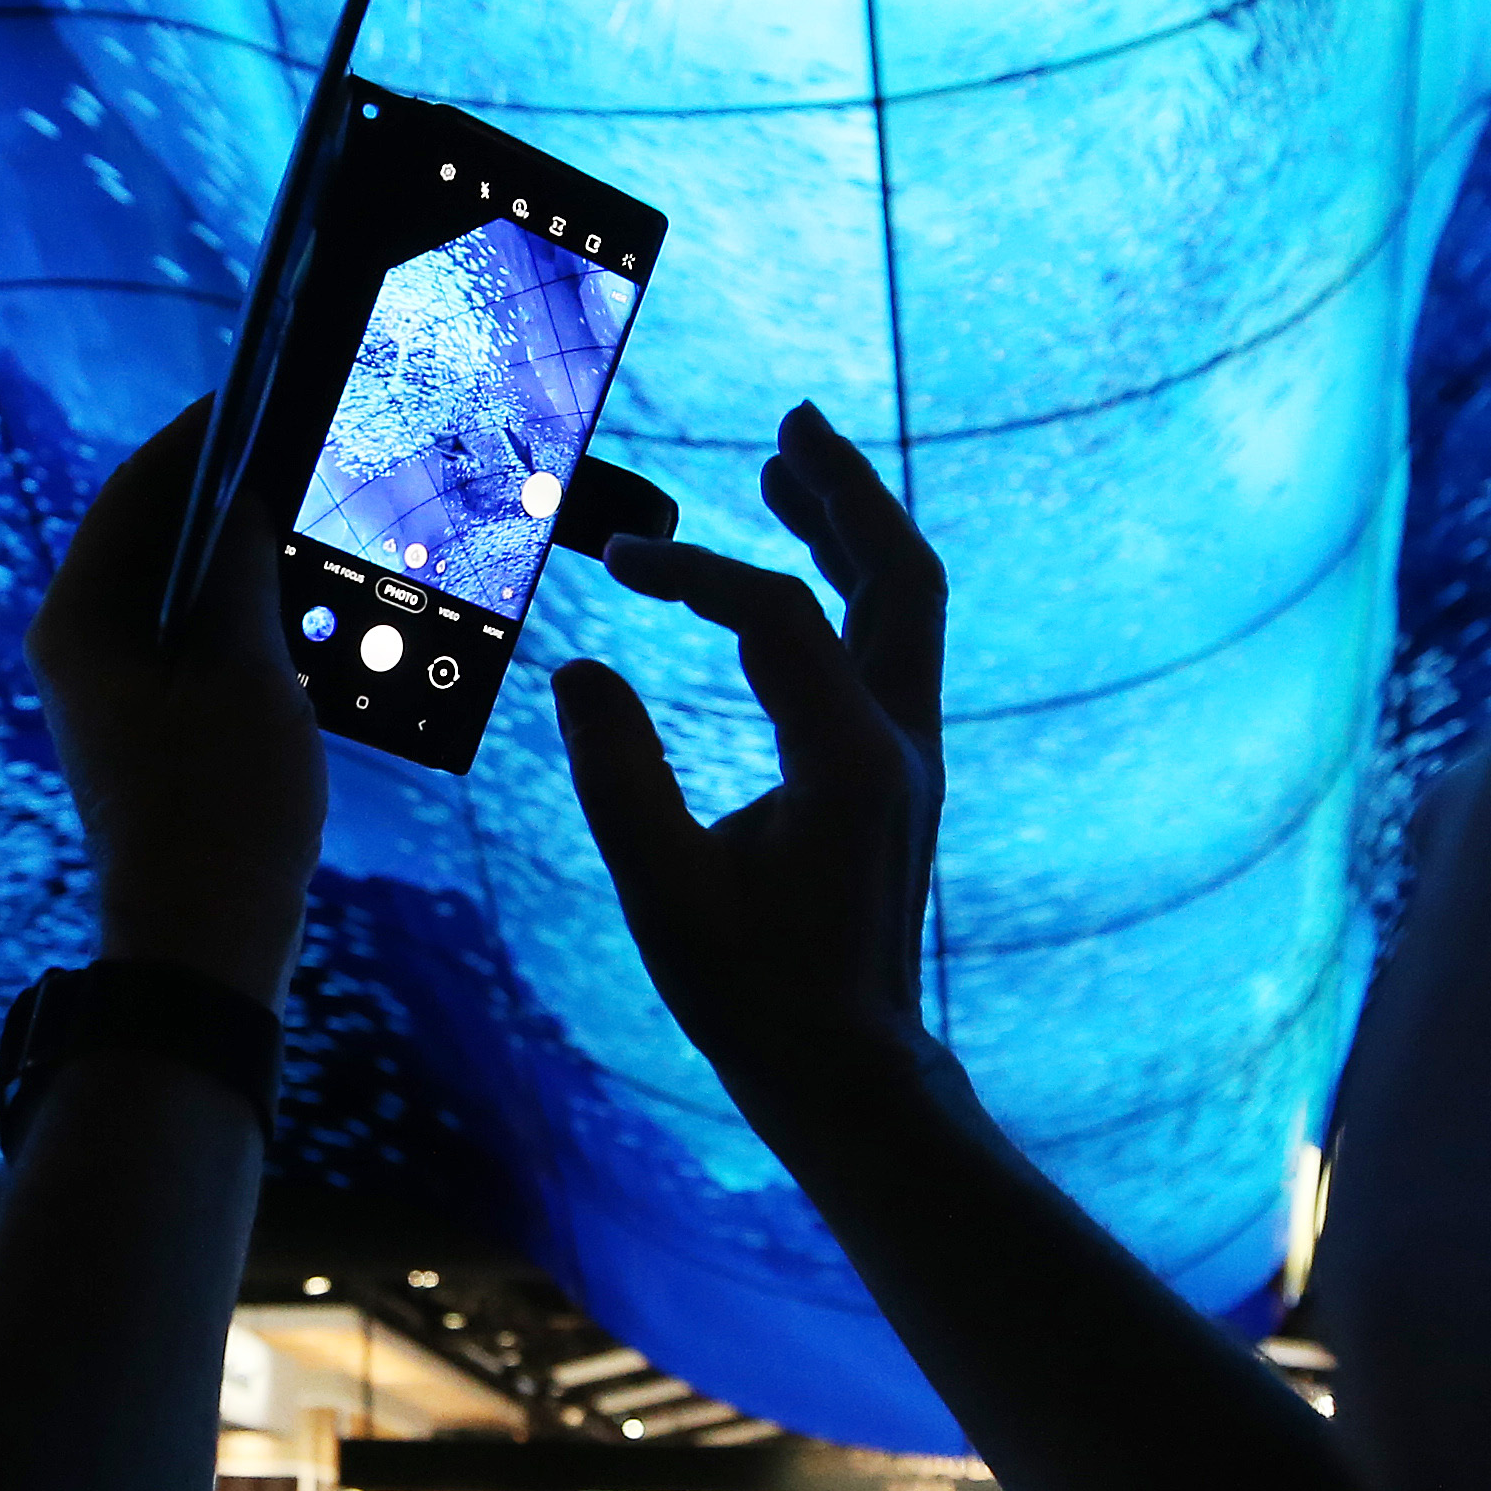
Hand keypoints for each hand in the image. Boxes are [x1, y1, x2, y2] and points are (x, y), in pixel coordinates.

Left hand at [30, 406, 327, 1003]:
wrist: (203, 940)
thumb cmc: (219, 806)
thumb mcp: (244, 669)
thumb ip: (239, 569)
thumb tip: (241, 495)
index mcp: (79, 622)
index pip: (136, 491)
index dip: (200, 436)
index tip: (262, 393)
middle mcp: (80, 648)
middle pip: (156, 537)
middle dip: (228, 494)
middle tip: (304, 451)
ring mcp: (113, 691)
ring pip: (182, 590)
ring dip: (246, 556)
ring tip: (319, 520)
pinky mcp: (151, 727)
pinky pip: (199, 641)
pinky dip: (250, 615)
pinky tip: (314, 608)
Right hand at [554, 402, 945, 1135]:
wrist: (849, 1069)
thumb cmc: (754, 995)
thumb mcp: (664, 894)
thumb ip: (619, 778)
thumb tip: (578, 673)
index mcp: (851, 762)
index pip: (775, 616)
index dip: (693, 574)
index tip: (619, 565)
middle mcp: (901, 743)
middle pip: (900, 573)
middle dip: (845, 491)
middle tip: (789, 420)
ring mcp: (911, 756)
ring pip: (906, 605)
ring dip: (855, 529)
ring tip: (789, 463)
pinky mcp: (899, 773)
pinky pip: (889, 645)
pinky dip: (850, 586)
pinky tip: (800, 575)